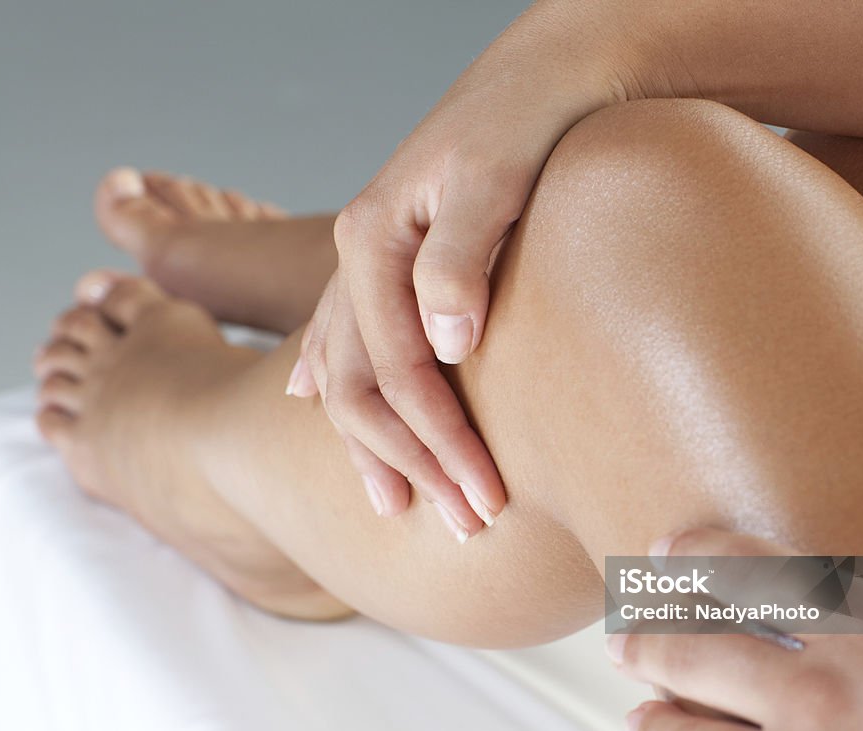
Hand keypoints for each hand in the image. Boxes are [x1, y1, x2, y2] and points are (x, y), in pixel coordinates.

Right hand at [286, 1, 634, 538]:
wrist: (544, 74)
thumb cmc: (529, 119)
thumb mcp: (499, 174)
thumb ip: (462, 255)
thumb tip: (447, 340)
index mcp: (374, 241)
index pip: (397, 373)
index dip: (439, 442)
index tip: (485, 498)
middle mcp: (358, 259)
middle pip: (364, 389)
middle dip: (412, 463)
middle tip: (464, 523)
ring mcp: (368, 265)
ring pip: (348, 373)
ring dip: (373, 445)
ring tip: (395, 502)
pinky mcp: (392, 268)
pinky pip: (348, 338)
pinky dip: (337, 382)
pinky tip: (318, 405)